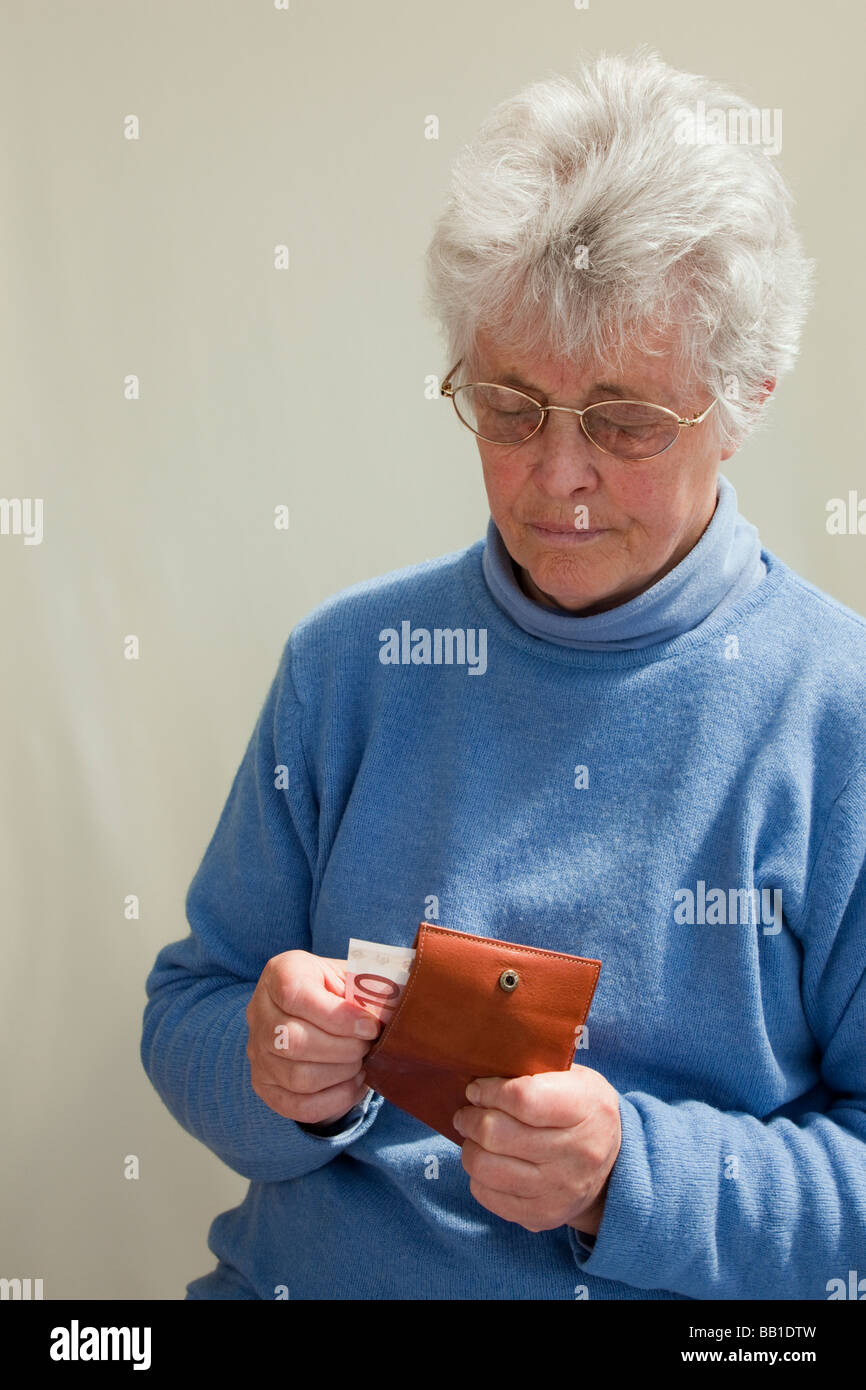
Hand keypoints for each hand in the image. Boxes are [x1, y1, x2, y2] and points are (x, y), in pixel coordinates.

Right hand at [245, 950, 379, 1124]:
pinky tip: (354, 1085)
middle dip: (342, 1049)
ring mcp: (257, 1052)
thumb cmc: (336, 990)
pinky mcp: (264, 1085)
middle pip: (292, 1040)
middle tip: (368, 1046)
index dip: (338, 1016)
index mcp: (279, 974)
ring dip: (340, 1074)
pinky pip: (297, 1106)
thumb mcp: (349, 976)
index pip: (296, 996)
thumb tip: (391, 1010)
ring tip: (362, 1064)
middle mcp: (259, 1012)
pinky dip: (333, 1100)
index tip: (371, 1026)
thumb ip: (366, 988)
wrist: (311, 1009)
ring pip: (296, 1077)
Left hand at [452, 1064, 620, 1235]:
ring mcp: (560, 1189)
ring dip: (470, 1148)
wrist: (613, 1167)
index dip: (490, 1091)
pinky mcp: (543, 1216)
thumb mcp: (573, 1077)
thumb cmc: (582, 1110)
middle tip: (467, 1111)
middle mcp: (577, 1153)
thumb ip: (534, 1070)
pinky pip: (489, 1197)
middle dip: (471, 1118)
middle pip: (497, 1134)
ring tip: (473, 1137)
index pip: (522, 1098)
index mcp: (586, 1108)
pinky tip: (488, 1162)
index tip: (476, 1087)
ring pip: (487, 1169)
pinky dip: (479, 1177)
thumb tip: (481, 1073)